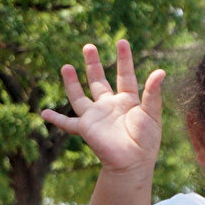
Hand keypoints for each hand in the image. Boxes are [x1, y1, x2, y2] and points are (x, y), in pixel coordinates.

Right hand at [41, 40, 165, 173]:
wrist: (134, 163)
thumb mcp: (152, 114)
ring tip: (66, 66)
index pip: (125, 75)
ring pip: (80, 96)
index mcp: (128, 101)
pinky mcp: (85, 128)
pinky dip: (55, 119)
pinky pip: (67, 123)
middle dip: (93, 64)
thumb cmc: (146, 140)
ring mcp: (96, 116)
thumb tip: (160, 71)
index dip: (124, 59)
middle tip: (88, 46)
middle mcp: (110, 105)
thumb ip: (153, 94)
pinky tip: (43, 113)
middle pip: (99, 81)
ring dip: (72, 82)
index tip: (122, 42)